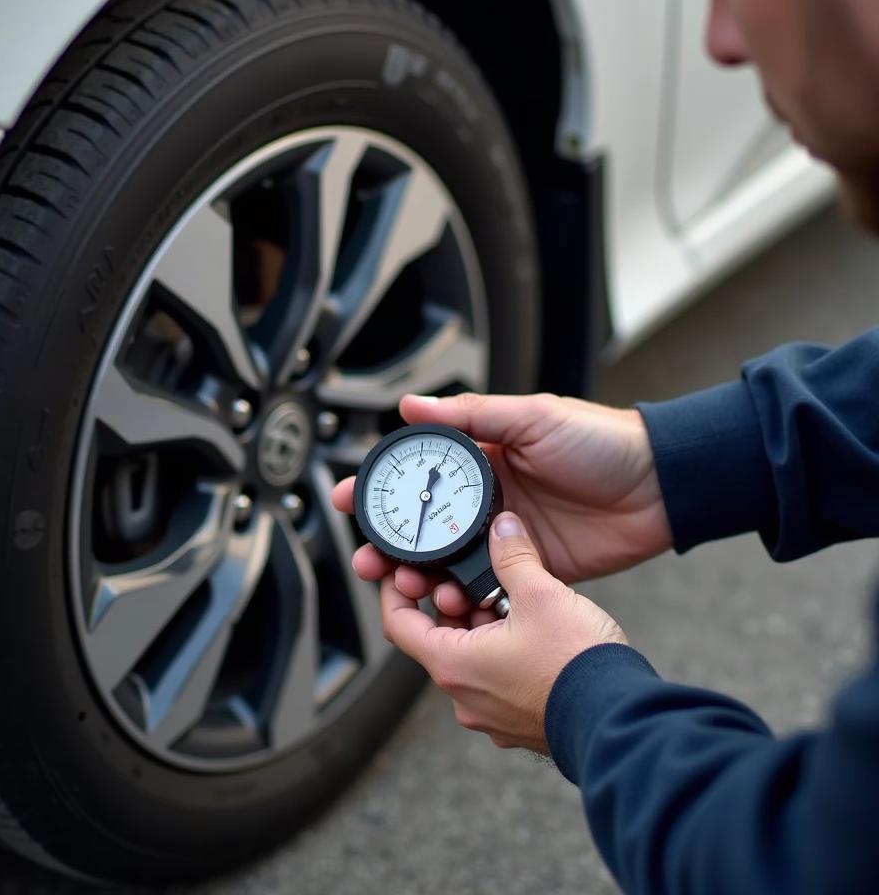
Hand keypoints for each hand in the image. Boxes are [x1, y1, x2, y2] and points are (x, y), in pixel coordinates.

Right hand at [332, 391, 671, 617]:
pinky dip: (466, 598)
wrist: (661, 486)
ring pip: (450, 563)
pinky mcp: (532, 569)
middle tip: (368, 559)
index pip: (421, 474)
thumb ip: (470, 414)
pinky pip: (489, 587)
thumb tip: (410, 405)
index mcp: (484, 458)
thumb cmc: (601, 441)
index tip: (349, 500)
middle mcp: (490, 499)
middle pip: (426, 527)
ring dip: (424, 577)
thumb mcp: (532, 416)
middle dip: (391, 545)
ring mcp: (508, 537)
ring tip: (410, 586)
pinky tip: (452, 605)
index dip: (383, 489)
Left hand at [379, 512, 626, 753]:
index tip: (402, 569)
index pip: (400, 625)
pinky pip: (498, 678)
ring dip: (486, 625)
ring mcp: (492, 715)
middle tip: (481, 576)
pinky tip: (536, 629)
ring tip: (517, 599)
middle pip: (442, 637)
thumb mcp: (540, 594)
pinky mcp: (519, 723)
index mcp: (453, 665)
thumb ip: (513, 556)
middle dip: (458, 602)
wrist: (622, 721)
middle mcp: (464, 697)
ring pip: (473, 656)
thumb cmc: (576, 664)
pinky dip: (506, 650)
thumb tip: (503, 528)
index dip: (396, 592)